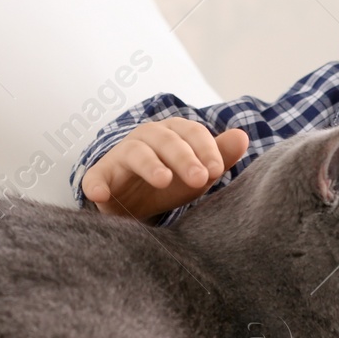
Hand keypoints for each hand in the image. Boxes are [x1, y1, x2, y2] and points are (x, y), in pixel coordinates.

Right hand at [81, 119, 248, 221]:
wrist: (133, 204)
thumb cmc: (169, 182)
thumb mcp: (196, 172)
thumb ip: (219, 155)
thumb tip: (243, 136)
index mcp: (173, 133)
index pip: (192, 133)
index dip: (206, 149)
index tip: (217, 170)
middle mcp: (146, 138)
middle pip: (166, 140)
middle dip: (184, 158)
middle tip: (199, 178)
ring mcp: (121, 155)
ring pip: (135, 152)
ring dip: (150, 165)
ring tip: (164, 180)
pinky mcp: (100, 176)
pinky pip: (95, 178)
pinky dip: (96, 184)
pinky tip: (101, 196)